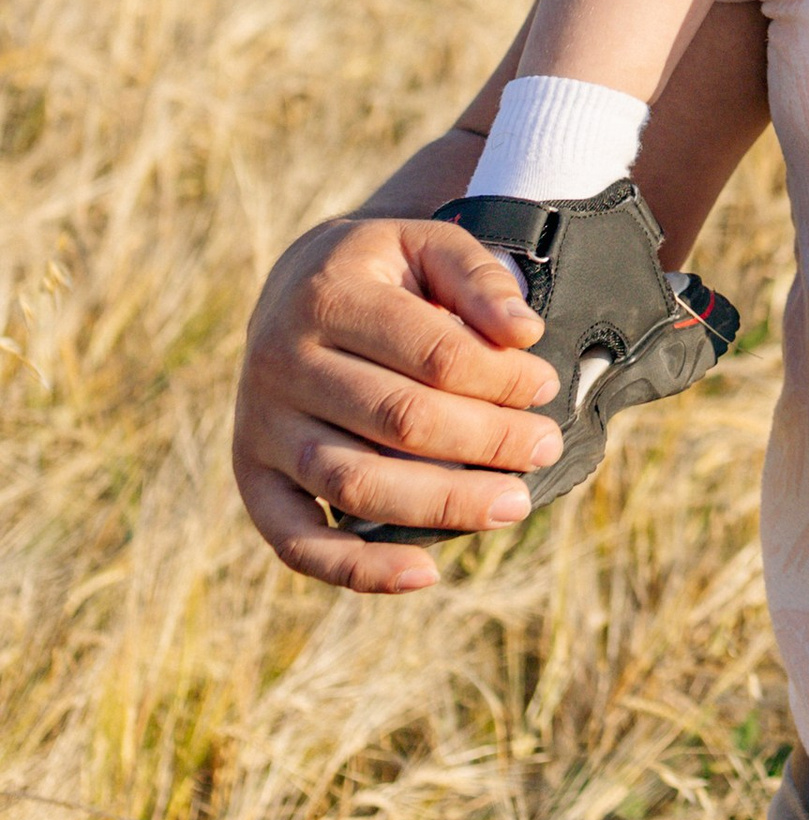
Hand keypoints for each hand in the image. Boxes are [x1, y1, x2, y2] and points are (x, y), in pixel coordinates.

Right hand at [232, 213, 564, 593]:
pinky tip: (424, 574)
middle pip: (400, 420)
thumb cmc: (380, 272)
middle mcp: (281, 363)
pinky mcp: (253, 478)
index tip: (545, 387)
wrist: (292, 287)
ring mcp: (261, 426)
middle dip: (487, 441)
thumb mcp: (426, 245)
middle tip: (544, 449)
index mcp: (327, 296)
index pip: (432, 352)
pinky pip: (298, 542)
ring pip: (356, 483)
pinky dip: (358, 569)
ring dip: (443, 504)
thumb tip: (525, 335)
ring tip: (513, 505)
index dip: (499, 378)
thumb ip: (478, 278)